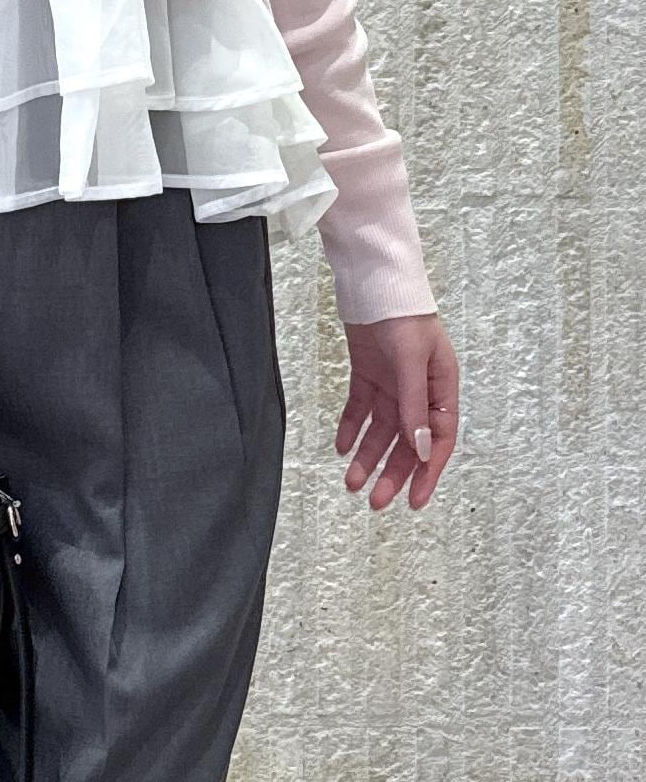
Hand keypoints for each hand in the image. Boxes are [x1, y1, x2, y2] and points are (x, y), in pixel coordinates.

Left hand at [334, 311, 458, 509]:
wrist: (374, 280)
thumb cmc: (402, 314)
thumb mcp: (410, 360)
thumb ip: (414, 405)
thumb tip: (421, 448)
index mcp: (442, 388)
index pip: (439, 440)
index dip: (428, 472)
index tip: (414, 502)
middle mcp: (419, 390)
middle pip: (407, 442)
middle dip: (391, 472)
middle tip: (374, 501)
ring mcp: (393, 383)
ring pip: (381, 430)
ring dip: (367, 455)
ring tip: (350, 482)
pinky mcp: (368, 373)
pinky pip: (359, 409)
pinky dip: (350, 428)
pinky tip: (340, 447)